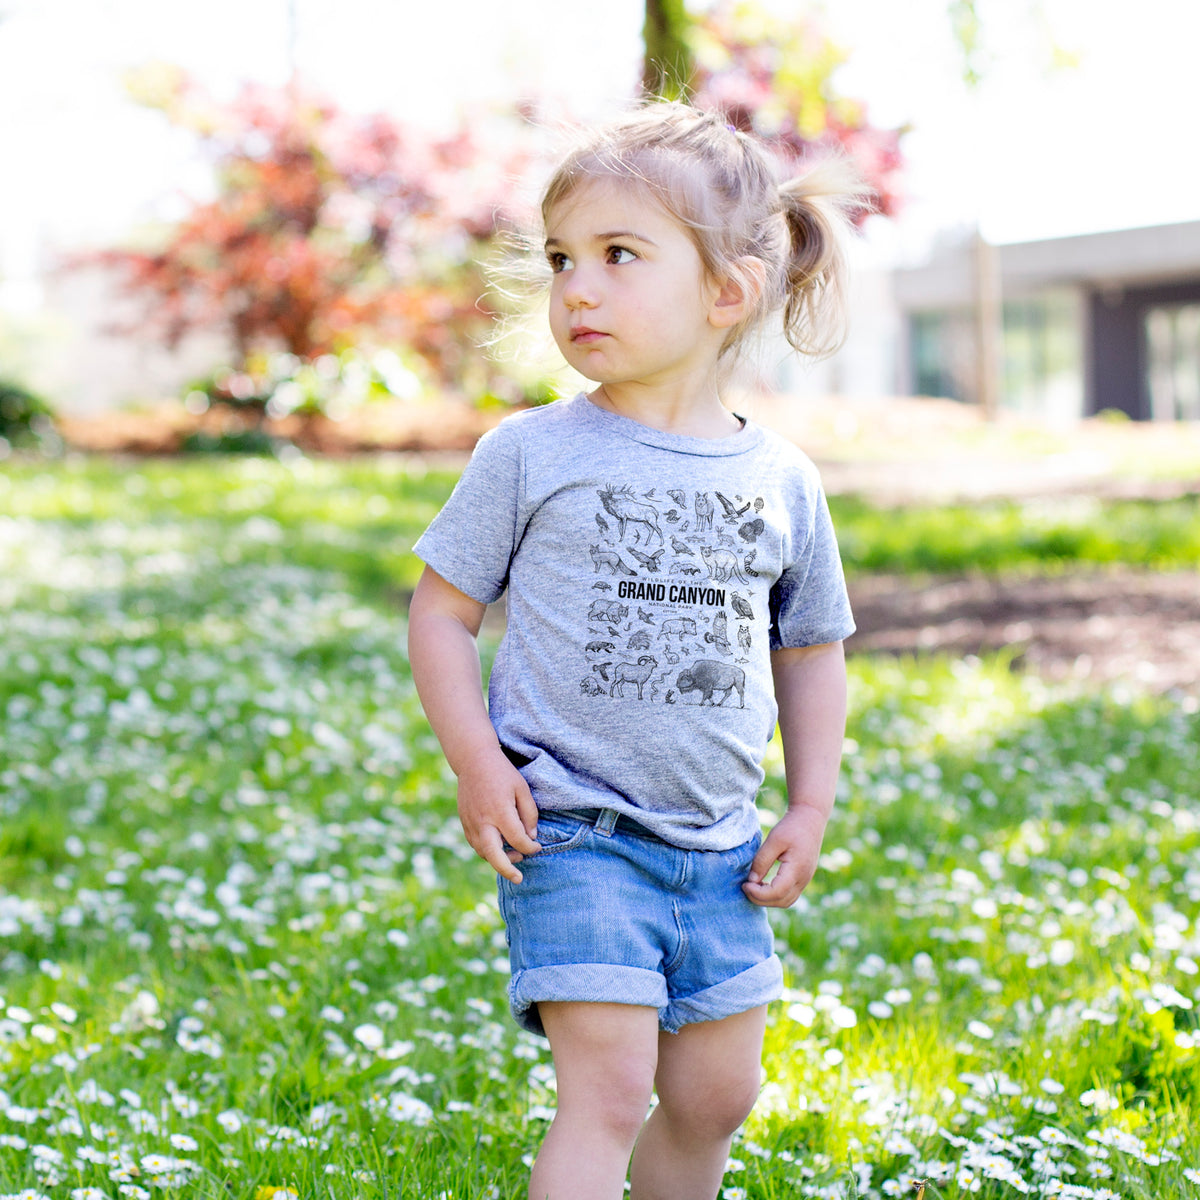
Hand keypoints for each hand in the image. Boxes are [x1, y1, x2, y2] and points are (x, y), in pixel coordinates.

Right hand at [455, 754, 540, 883]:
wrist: (473, 761)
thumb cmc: (502, 773)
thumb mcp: (522, 789)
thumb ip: (529, 814)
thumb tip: (531, 837)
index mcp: (500, 812)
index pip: (518, 840)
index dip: (530, 848)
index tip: (537, 847)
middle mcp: (483, 821)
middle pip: (493, 855)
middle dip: (507, 870)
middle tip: (519, 878)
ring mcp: (471, 823)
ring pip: (482, 852)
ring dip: (498, 860)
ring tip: (514, 858)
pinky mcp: (464, 822)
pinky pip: (475, 844)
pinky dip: (487, 851)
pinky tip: (499, 847)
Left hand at [742, 805, 826, 907]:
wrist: (810, 820)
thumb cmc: (791, 827)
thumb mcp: (773, 840)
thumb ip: (762, 861)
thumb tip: (751, 881)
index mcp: (797, 869)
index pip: (777, 892)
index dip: (758, 893)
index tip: (744, 884)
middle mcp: (803, 879)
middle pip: (782, 901)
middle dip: (761, 899)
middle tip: (745, 887)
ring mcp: (805, 880)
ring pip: (786, 901)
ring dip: (768, 900)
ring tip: (753, 887)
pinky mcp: (803, 879)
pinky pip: (789, 895)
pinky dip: (775, 896)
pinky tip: (763, 885)